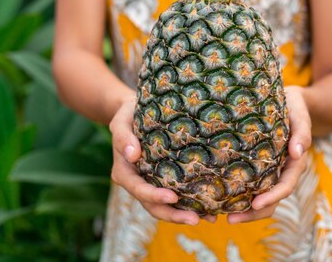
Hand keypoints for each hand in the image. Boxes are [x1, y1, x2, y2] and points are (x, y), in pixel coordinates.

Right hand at [109, 95, 215, 224]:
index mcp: (124, 172)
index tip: (172, 197)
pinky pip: (177, 196)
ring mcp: (151, 183)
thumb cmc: (127, 114)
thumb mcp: (121, 121)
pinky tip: (210, 210)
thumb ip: (123, 137)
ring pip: (166, 206)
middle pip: (153, 206)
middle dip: (174, 215)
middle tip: (195, 220)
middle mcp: (137, 182)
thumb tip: (132, 155)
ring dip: (185, 215)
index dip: (154, 196)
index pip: (138, 189)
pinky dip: (191, 204)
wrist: (135, 112)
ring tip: (209, 219)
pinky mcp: (163, 180)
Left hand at [227, 85, 312, 223]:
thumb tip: (298, 153)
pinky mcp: (258, 167)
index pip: (285, 186)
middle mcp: (282, 171)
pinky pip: (250, 185)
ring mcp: (270, 171)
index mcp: (294, 163)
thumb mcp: (300, 114)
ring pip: (259, 197)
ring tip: (222, 217)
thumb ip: (302, 132)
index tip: (255, 204)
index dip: (272, 197)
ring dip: (244, 210)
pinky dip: (238, 195)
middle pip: (271, 200)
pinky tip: (220, 199)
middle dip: (252, 213)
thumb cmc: (294, 106)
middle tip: (230, 220)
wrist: (288, 100)